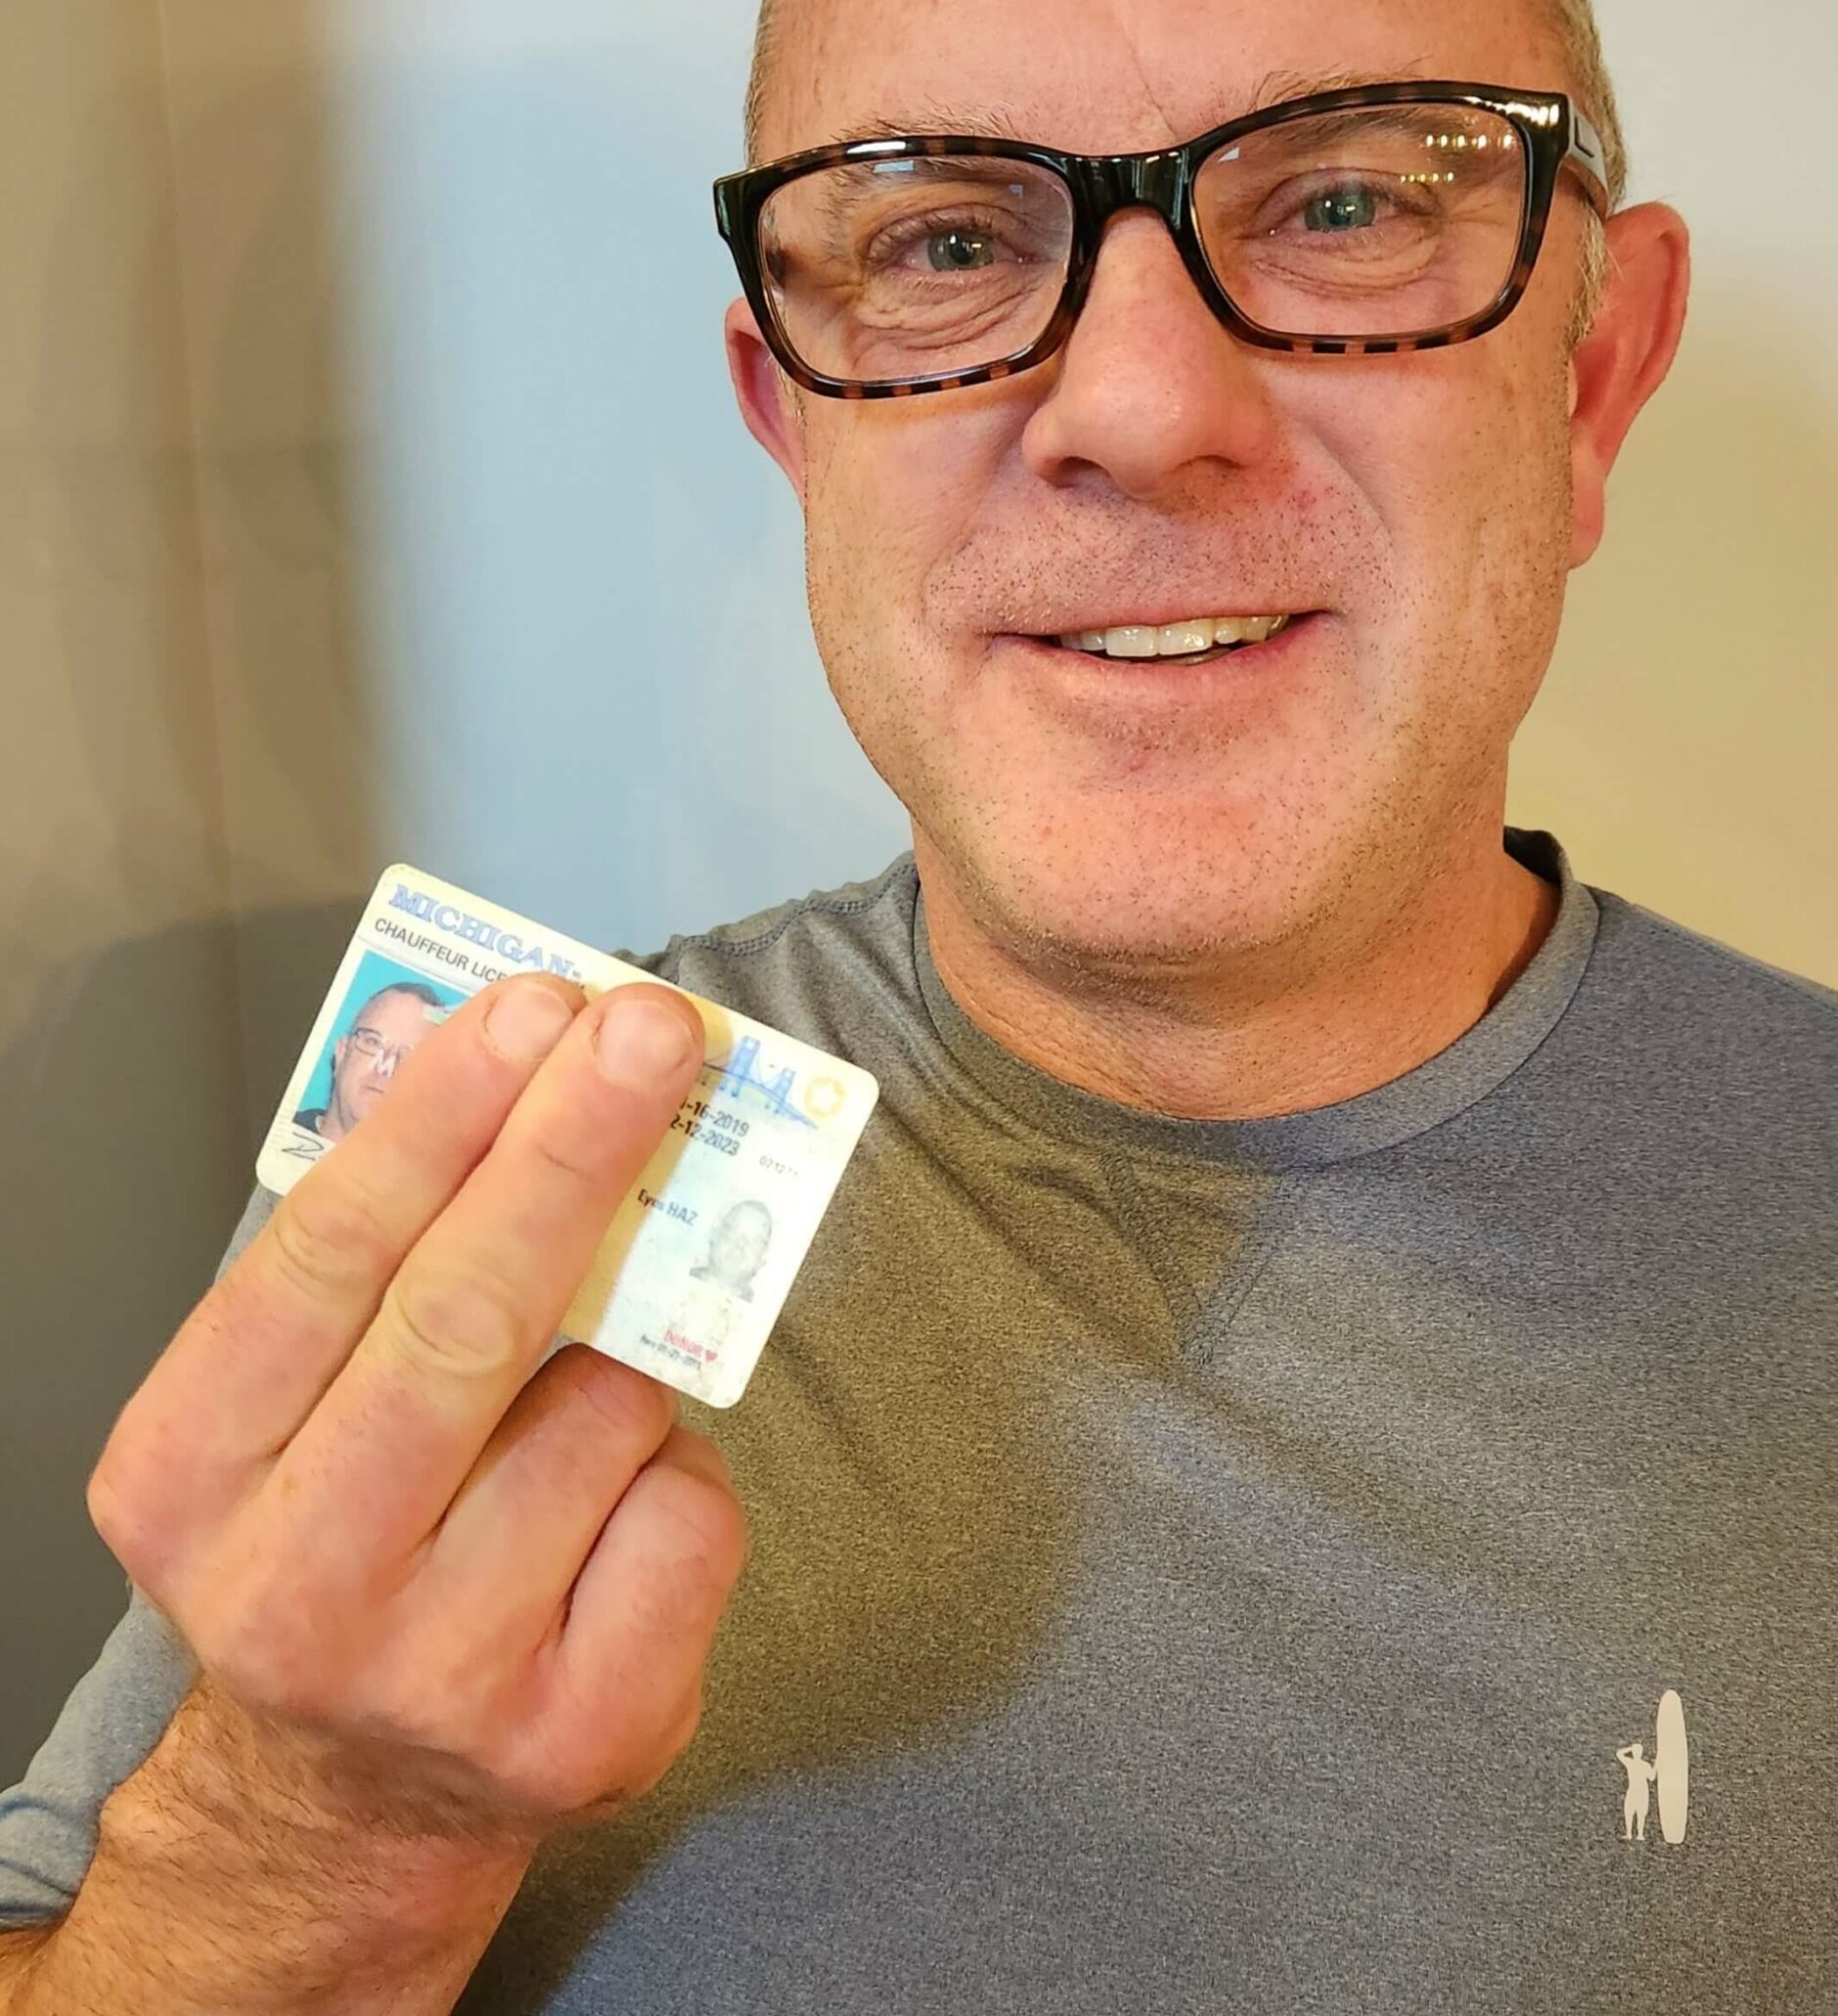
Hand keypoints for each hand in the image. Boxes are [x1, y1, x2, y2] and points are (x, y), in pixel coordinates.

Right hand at [87, 974, 745, 1849]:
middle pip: (464, 1320)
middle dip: (572, 1148)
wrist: (351, 1797)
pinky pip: (687, 1512)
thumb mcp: (290, 1409)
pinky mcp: (579, 1735)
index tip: (539, 1005)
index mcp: (186, 1479)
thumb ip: (379, 1268)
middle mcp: (294, 1588)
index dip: (446, 1114)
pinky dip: (678, 1469)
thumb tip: (531, 1073)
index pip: (326, 1255)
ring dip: (634, 1352)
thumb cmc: (340, 1535)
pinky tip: (612, 1511)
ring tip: (584, 1387)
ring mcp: (442, 1676)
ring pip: (607, 1408)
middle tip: (652, 1029)